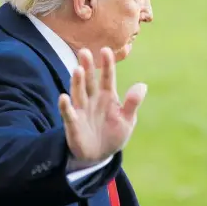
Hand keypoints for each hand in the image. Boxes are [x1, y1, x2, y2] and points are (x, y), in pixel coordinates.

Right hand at [58, 47, 146, 162]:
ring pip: (78, 92)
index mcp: (108, 96)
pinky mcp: (73, 123)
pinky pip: (69, 113)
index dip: (107, 64)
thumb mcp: (127, 120)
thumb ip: (132, 103)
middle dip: (87, 67)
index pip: (107, 77)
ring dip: (77, 82)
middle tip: (85, 52)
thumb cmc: (113, 134)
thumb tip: (143, 85)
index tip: (105, 50)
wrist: (99, 156)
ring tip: (77, 70)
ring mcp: (82, 110)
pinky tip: (64, 98)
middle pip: (89, 80)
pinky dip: (66, 106)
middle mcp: (93, 99)